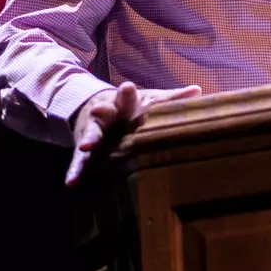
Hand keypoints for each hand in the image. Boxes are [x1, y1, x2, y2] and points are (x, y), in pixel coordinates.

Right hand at [65, 81, 201, 185]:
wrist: (93, 107)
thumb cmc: (129, 107)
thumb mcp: (147, 100)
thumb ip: (170, 98)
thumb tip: (198, 91)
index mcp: (123, 103)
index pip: (126, 97)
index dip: (127, 94)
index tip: (128, 88)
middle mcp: (106, 114)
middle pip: (104, 112)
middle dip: (103, 112)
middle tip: (101, 111)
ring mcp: (93, 131)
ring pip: (90, 134)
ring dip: (88, 139)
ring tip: (85, 147)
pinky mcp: (84, 149)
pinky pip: (79, 161)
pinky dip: (75, 170)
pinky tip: (71, 182)